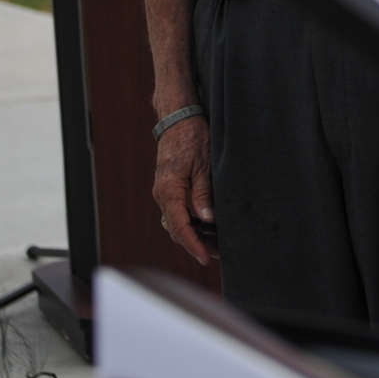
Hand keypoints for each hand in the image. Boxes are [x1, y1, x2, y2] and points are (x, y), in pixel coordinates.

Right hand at [153, 116, 214, 263]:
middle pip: (176, 229)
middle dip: (195, 244)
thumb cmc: (192, 138)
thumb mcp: (204, 165)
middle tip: (217, 255)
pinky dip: (191, 222)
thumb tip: (208, 219)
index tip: (204, 258)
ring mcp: (164, 191)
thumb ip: (204, 193)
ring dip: (194, 234)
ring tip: (216, 245)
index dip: (192, 244)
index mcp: (169, 190)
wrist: (178, 119)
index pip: (179, 226)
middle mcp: (162, 194)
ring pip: (176, 222)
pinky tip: (208, 226)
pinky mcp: (170, 188)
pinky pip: (178, 211)